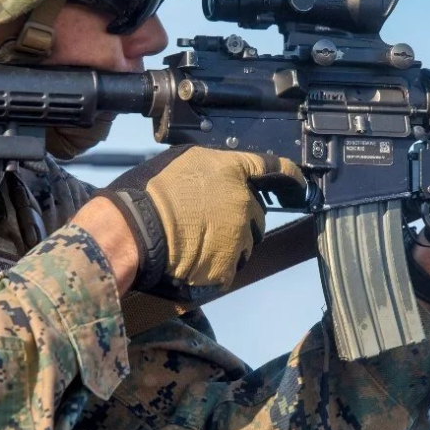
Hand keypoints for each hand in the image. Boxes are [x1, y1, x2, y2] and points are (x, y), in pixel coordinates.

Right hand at [91, 145, 306, 299]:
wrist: (130, 231)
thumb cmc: (146, 192)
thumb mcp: (181, 161)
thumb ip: (212, 167)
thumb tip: (220, 174)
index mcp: (232, 172)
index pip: (274, 168)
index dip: (291, 176)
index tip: (300, 184)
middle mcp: (243, 203)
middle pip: (256, 214)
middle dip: (239, 219)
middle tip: (206, 222)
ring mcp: (238, 238)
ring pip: (244, 243)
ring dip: (228, 244)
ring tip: (193, 242)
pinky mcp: (227, 268)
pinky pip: (228, 268)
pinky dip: (213, 266)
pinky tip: (190, 260)